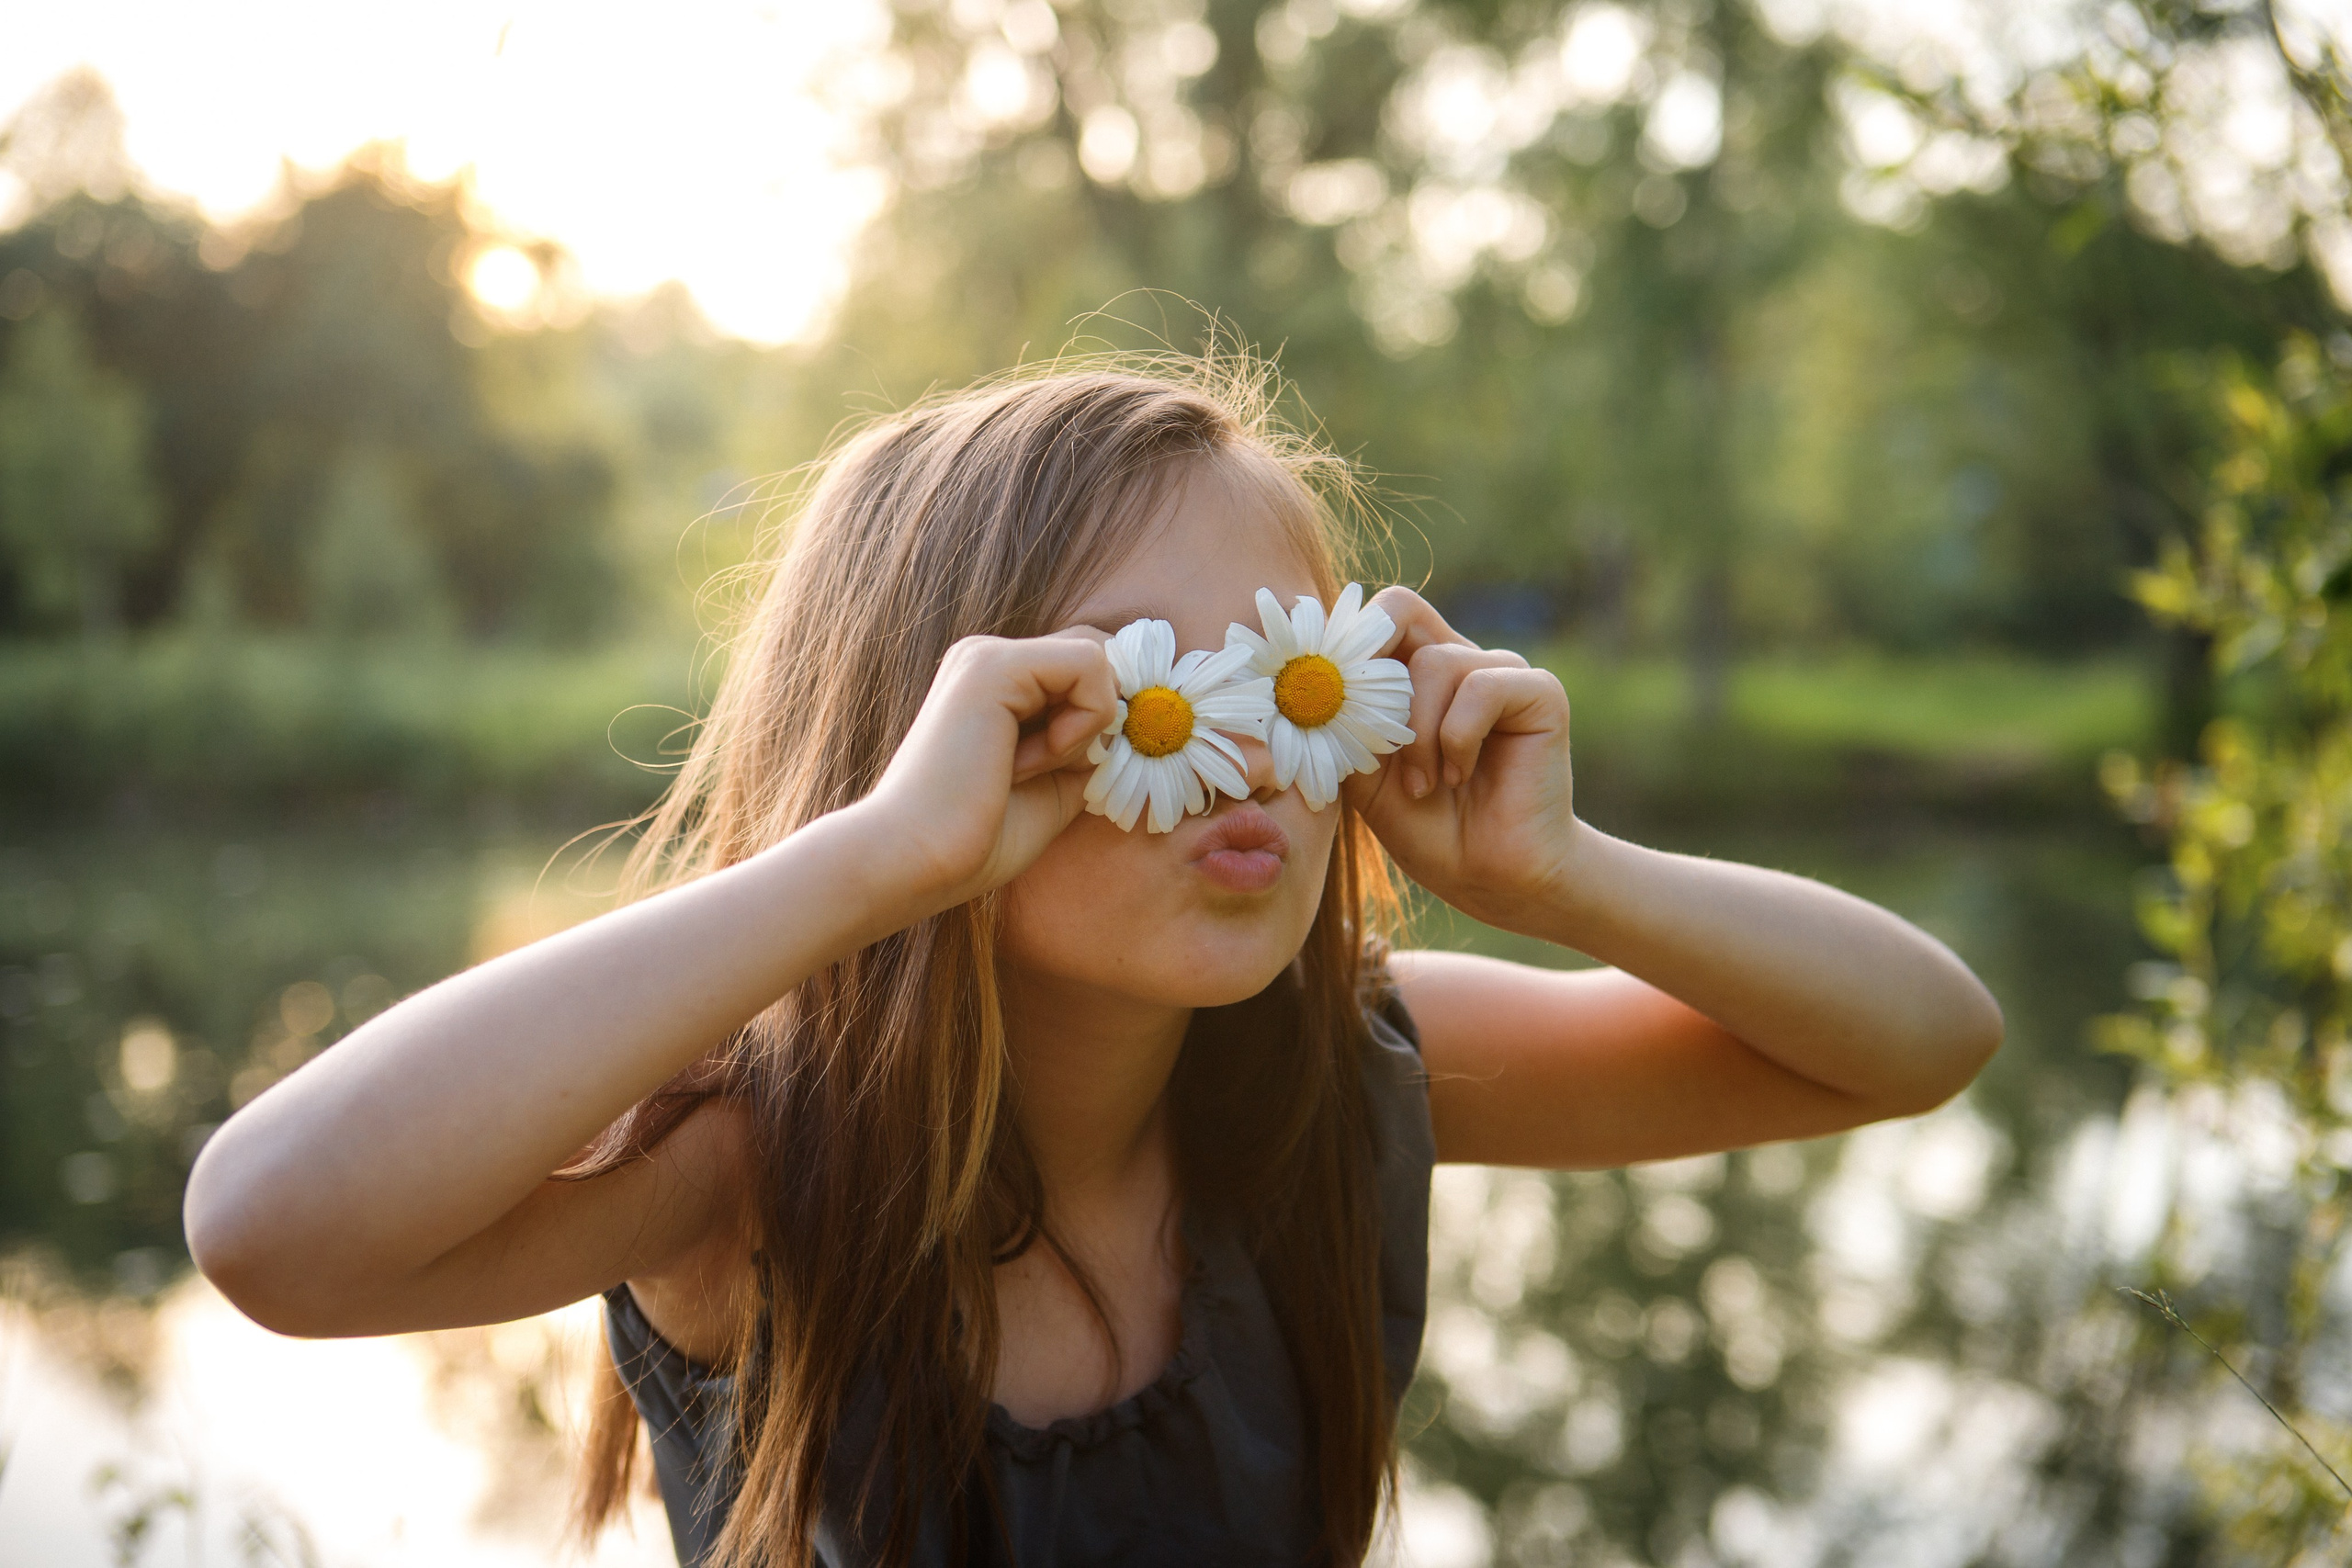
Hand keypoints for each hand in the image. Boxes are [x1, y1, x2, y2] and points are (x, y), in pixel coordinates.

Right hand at [855, 629, 1119, 911]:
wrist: (917, 863)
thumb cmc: (978, 840)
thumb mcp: (1057, 785)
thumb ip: (1091, 746)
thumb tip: (1133, 720)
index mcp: (997, 685)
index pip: (1085, 668)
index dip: (1104, 714)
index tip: (1079, 768)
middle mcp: (989, 659)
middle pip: (1096, 652)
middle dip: (1102, 715)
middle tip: (1054, 770)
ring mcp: (987, 655)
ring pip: (1098, 656)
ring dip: (1087, 724)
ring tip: (1027, 768)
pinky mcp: (993, 665)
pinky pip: (1090, 665)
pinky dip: (1082, 723)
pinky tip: (1025, 762)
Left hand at [1341, 589, 1584, 933]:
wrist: (1488, 877)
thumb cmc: (1427, 826)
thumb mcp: (1363, 774)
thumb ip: (1338, 724)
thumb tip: (1297, 684)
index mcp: (1414, 673)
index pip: (1372, 619)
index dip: (1337, 641)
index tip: (1310, 685)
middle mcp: (1458, 660)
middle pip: (1401, 608)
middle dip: (1369, 666)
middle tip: (1361, 721)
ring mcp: (1501, 672)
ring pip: (1436, 661)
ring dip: (1418, 733)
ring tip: (1423, 784)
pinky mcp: (1539, 694)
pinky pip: (1482, 687)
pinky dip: (1457, 736)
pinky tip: (1457, 775)